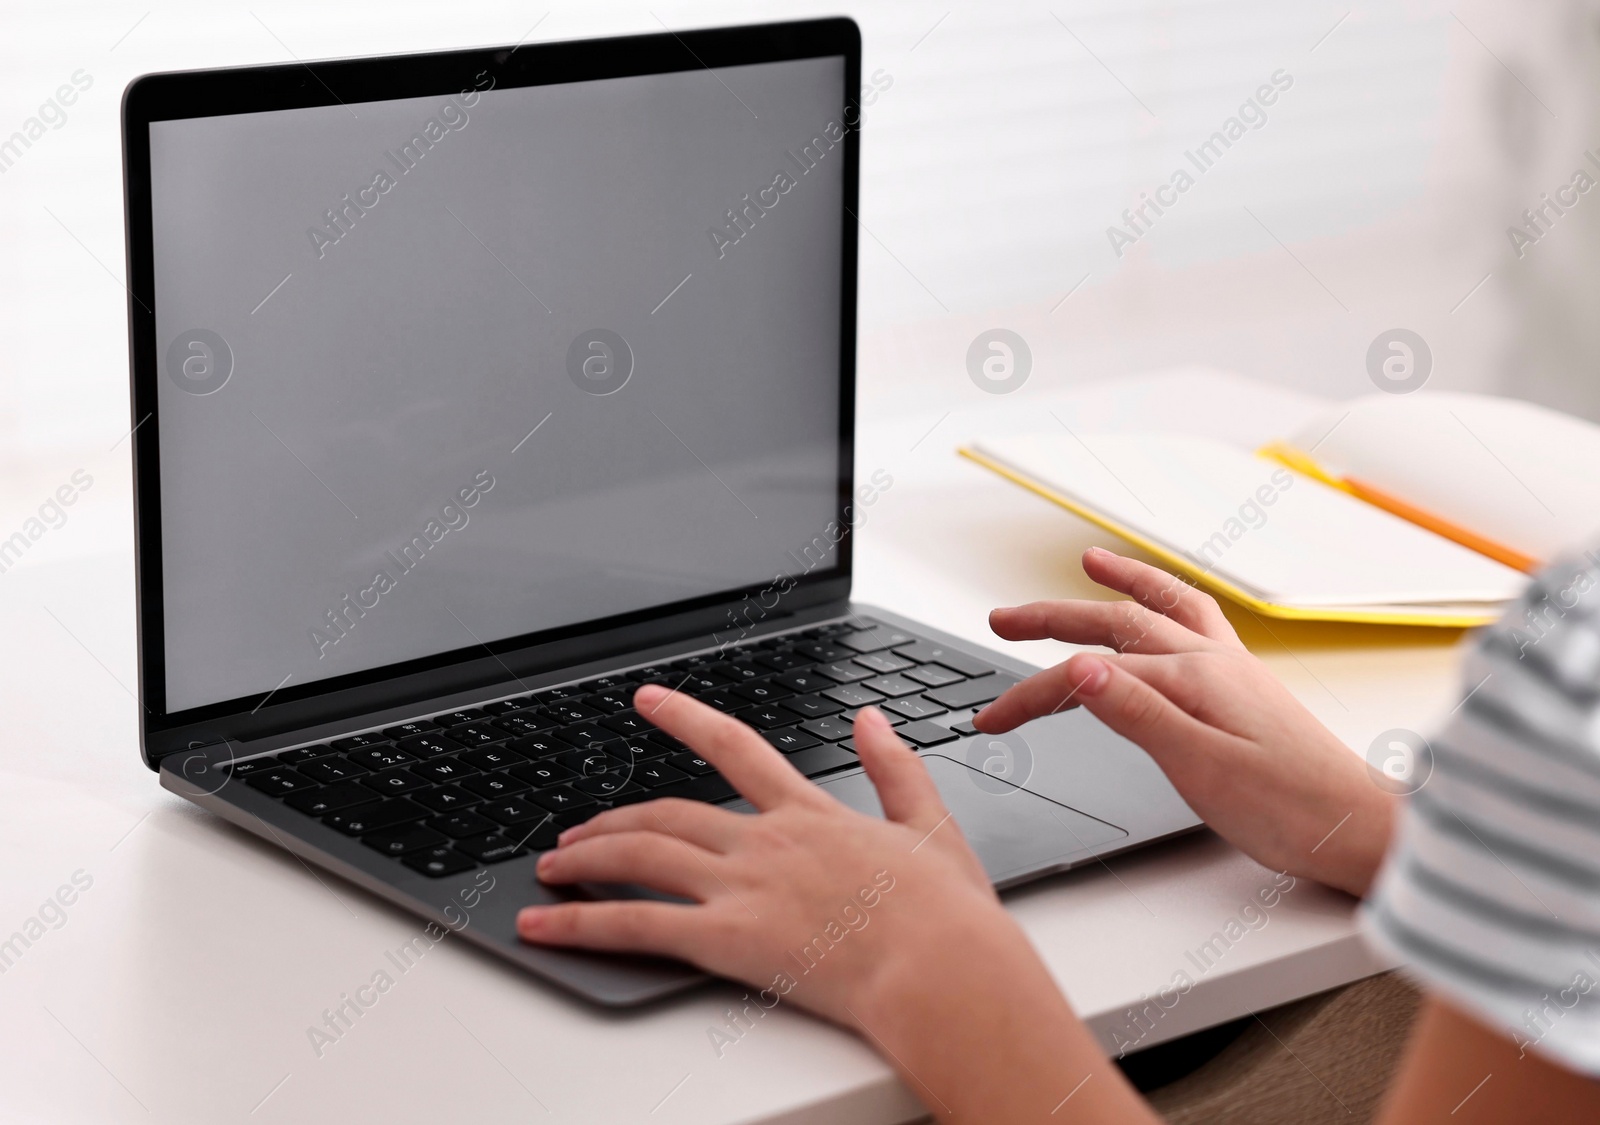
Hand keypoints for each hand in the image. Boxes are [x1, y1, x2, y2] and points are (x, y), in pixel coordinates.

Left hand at [518, 686, 1161, 1122]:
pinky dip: (579, 923)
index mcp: (810, 815)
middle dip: (613, 820)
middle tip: (576, 830)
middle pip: (667, 815)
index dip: (685, 719)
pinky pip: (635, 925)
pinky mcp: (725, 938)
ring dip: (588, 859)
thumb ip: (895, 768)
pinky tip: (543, 927)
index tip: (649, 700)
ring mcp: (741, 887)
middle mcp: (764, 842)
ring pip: (640, 857)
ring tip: (552, 869)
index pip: (735, 748)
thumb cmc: (948, 915)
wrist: (945, 968)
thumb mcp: (931, 825)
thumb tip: (874, 719)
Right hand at [974, 547, 1394, 895]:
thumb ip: (1138, 714)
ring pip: (1161, 610)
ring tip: (1089, 562)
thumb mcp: (1201, 770)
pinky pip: (1199, 623)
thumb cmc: (1290, 811)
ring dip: (1120, 583)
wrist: (1362, 830)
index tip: (992, 720)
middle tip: (1001, 619)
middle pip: (1115, 626)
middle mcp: (1211, 661)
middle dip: (1052, 618)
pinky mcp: (1246, 686)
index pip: (1087, 677)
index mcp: (1192, 680)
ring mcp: (1231, 669)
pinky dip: (1170, 602)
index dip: (1031, 694)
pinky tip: (1164, 606)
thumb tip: (1081, 667)